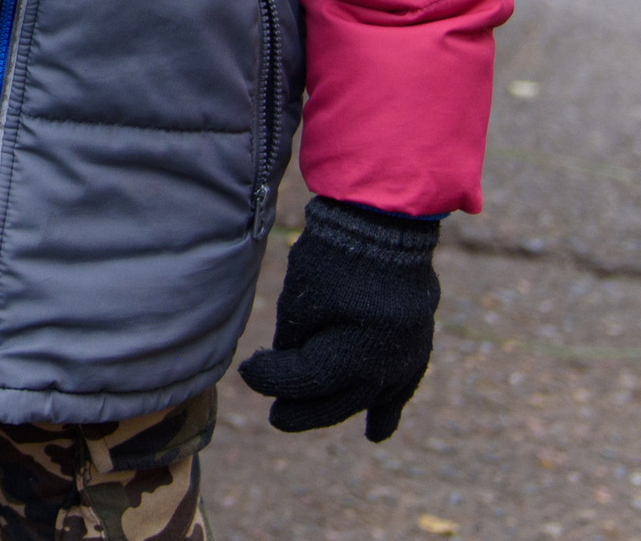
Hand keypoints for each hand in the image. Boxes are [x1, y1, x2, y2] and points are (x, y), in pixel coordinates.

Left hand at [239, 196, 439, 441]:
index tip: (246, 371)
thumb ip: (295, 342)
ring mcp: (403, 364)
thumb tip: (287, 365)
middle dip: (299, 408)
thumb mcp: (300, 300)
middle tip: (274, 416)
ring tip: (302, 418)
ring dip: (333, 410)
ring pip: (364, 401)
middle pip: (334, 402)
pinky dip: (385, 411)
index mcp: (349, 359)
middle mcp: (381, 371)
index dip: (270, 380)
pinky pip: (400, 392)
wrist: (387, 230)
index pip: (301, 383)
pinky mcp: (416, 351)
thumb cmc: (335, 260)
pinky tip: (375, 433)